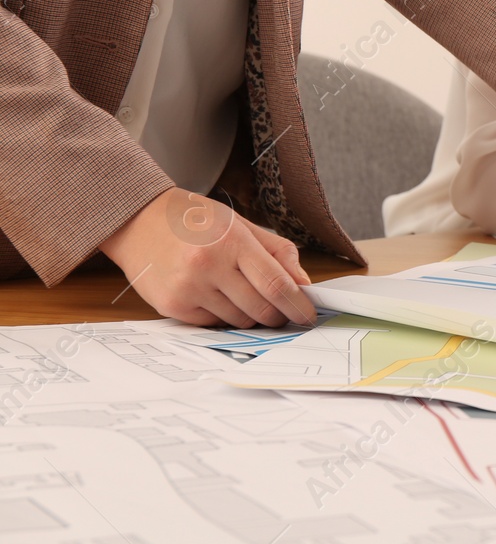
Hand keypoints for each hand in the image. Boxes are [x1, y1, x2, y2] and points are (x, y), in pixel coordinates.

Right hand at [99, 187, 316, 326]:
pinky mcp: (172, 306)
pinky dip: (224, 316)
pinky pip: (213, 323)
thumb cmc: (195, 220)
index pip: (276, 284)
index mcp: (231, 241)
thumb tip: (303, 283)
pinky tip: (216, 295)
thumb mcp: (240, 224)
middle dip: (279, 315)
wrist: (138, 221)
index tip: (309, 315)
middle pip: (260, 308)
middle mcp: (208, 266)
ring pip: (239, 320)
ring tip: (243, 294)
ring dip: (251, 315)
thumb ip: (277, 252)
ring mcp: (188, 289)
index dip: (298, 304)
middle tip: (284, 311)